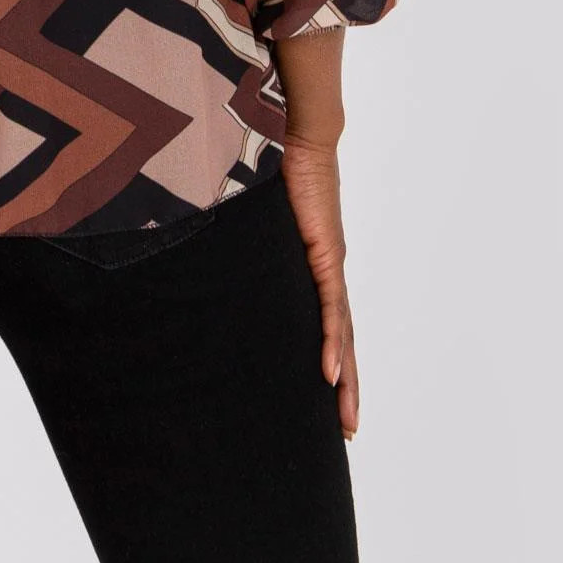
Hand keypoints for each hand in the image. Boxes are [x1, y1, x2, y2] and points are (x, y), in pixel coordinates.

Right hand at [278, 132, 359, 441]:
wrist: (300, 133)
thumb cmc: (280, 165)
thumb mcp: (260, 219)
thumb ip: (247, 238)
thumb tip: (214, 242)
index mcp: (316, 265)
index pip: (329, 322)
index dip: (333, 360)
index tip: (333, 399)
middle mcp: (329, 271)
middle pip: (342, 340)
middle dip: (348, 386)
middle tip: (349, 429)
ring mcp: (330, 264)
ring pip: (342, 333)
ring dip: (345, 378)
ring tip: (346, 417)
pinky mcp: (325, 253)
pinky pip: (330, 307)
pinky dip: (331, 342)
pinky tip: (330, 373)